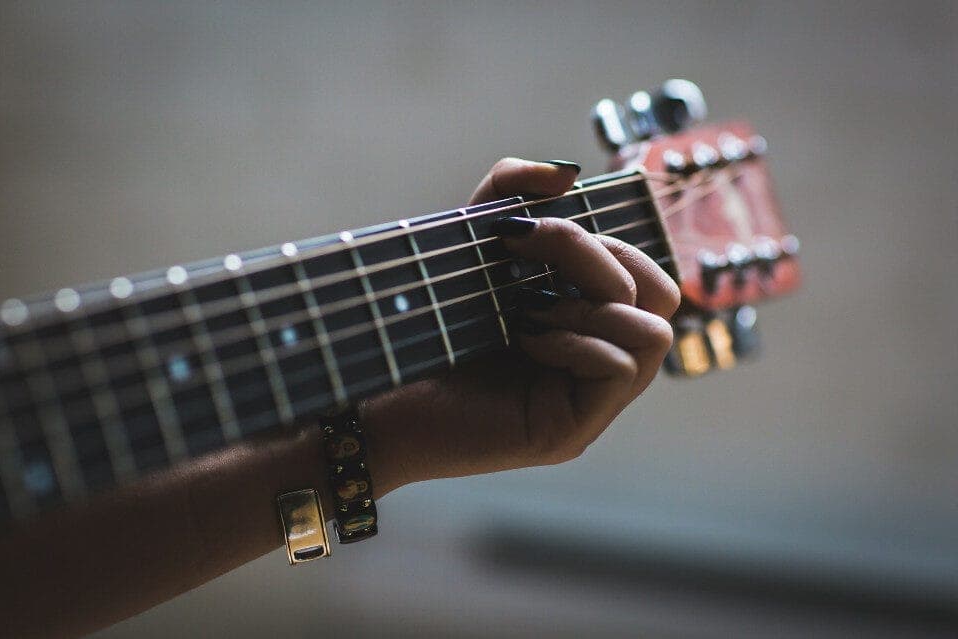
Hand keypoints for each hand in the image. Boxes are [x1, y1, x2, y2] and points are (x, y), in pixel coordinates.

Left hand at [362, 158, 679, 494]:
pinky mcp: (571, 432)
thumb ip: (509, 192)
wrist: (374, 394)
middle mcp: (597, 361)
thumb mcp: (470, 242)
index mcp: (587, 321)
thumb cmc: (423, 322)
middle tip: (528, 258)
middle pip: (662, 296)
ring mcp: (589, 402)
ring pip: (654, 334)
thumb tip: (568, 172)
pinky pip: (619, 368)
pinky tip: (523, 338)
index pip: (648, 274)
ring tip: (526, 308)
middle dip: (599, 259)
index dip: (606, 241)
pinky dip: (575, 341)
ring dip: (588, 304)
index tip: (523, 231)